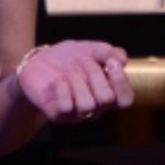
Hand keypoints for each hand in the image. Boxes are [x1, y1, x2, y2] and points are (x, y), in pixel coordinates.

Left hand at [15, 40, 132, 123]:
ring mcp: (76, 113)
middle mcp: (95, 107)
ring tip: (69, 72)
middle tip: (84, 62)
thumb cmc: (67, 58)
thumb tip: (122, 59)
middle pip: (106, 99)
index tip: (111, 62)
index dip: (121, 82)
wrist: (38, 61)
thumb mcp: (89, 48)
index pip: (126, 100)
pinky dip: (62, 89)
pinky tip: (57, 81)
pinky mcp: (57, 115)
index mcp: (107, 92)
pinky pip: (66, 107)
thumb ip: (107, 52)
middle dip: (95, 74)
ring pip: (87, 105)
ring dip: (77, 82)